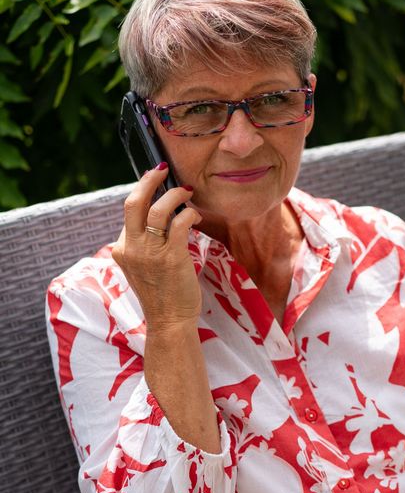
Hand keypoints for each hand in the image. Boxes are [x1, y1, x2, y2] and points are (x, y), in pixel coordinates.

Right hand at [112, 164, 202, 329]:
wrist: (169, 321)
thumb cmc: (162, 295)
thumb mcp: (144, 267)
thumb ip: (145, 244)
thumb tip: (162, 217)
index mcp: (122, 249)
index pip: (129, 212)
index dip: (144, 194)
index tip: (156, 184)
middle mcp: (131, 249)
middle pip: (133, 202)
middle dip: (148, 180)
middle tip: (162, 170)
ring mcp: (149, 253)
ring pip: (157, 209)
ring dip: (174, 195)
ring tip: (186, 192)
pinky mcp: (171, 257)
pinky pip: (180, 223)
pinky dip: (189, 214)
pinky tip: (195, 216)